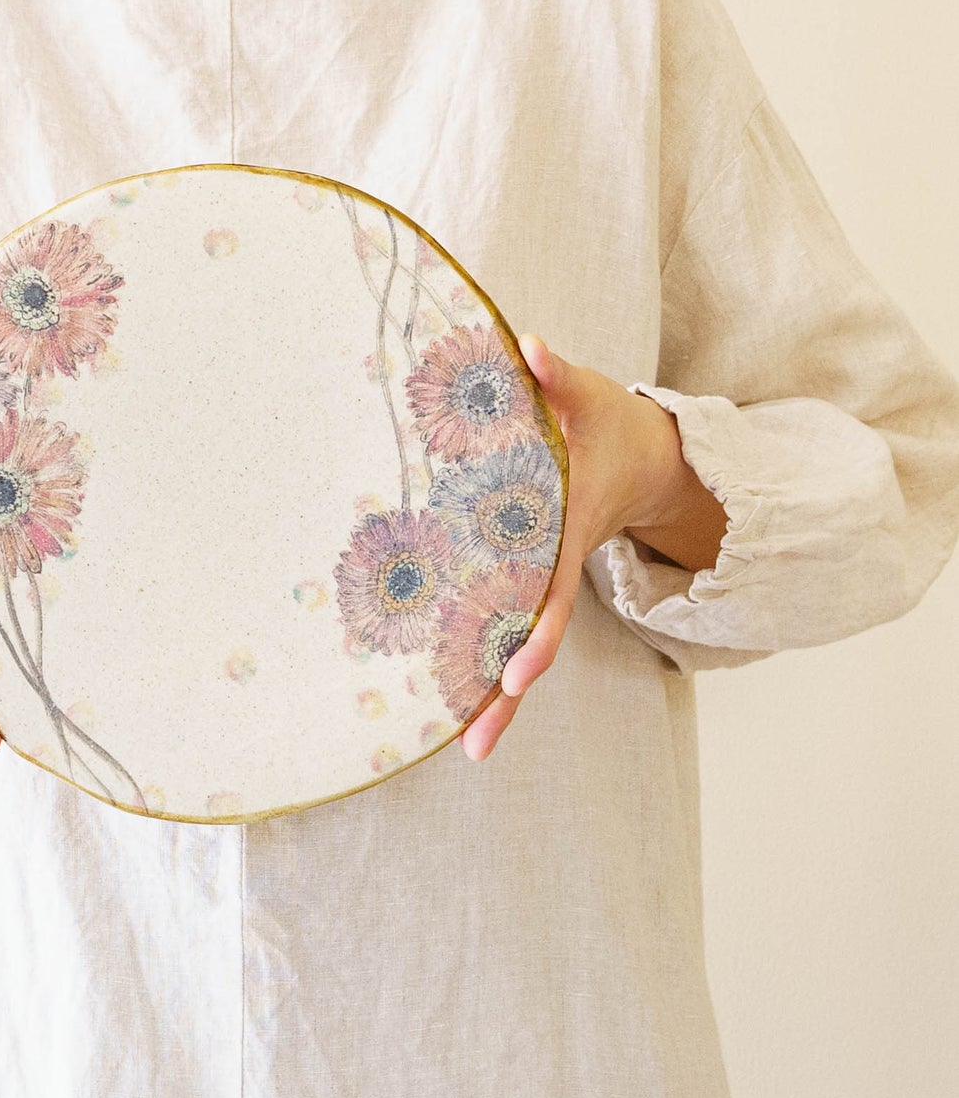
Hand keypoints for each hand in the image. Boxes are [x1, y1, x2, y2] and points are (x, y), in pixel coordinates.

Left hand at [460, 332, 707, 762]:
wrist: (642, 458)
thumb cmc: (607, 426)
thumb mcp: (590, 397)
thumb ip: (559, 377)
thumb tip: (529, 347)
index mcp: (566, 533)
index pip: (551, 594)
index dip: (535, 635)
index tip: (517, 675)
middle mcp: (555, 571)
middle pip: (533, 643)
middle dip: (507, 697)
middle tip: (476, 746)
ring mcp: (544, 586)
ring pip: (520, 651)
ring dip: (495, 700)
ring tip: (467, 750)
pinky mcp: (529, 589)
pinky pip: (509, 635)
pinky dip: (488, 673)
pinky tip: (455, 708)